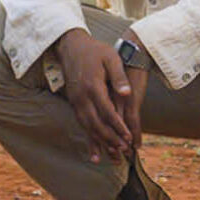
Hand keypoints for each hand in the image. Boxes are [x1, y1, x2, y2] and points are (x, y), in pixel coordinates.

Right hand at [52, 29, 136, 161]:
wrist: (71, 46)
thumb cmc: (95, 50)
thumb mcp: (110, 57)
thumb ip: (119, 76)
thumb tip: (127, 94)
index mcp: (93, 85)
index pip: (107, 111)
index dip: (118, 126)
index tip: (129, 137)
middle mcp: (82, 96)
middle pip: (96, 124)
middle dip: (110, 138)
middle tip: (123, 150)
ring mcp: (76, 101)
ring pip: (87, 127)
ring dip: (100, 142)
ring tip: (113, 154)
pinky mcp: (74, 103)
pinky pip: (82, 124)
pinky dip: (89, 139)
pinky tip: (95, 153)